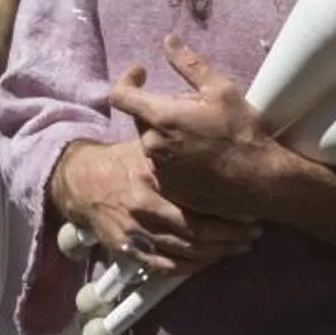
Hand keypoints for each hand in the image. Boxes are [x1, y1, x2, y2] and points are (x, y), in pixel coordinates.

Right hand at [52, 138, 254, 274]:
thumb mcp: (144, 139)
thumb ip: (164, 122)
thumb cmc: (123, 160)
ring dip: (216, 252)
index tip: (251, 210)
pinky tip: (210, 260)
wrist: (81, 183)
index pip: (198, 198)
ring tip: (240, 247)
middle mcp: (144, 206)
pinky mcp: (129, 248)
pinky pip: (165, 264)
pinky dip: (190, 266)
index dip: (227, 209)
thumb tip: (150, 69)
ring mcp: (136, 230)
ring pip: (184, 251)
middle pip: (196, 230)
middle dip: (229, 236)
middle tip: (254, 235)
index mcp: (152, 177)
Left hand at [109, 35, 285, 224]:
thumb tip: (168, 40)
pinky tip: (200, 155)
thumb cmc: (242, 133)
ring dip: (168, 132)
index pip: (120, 95)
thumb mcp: (221, 90)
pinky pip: (162, 164)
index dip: (127, 79)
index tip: (142, 73)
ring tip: (201, 134)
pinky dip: (174, 154)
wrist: (258, 181)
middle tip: (193, 107)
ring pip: (154, 141)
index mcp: (161, 118)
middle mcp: (152, 145)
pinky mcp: (168, 188)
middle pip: (142, 118)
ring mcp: (159, 170)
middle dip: (161, 108)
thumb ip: (190, 64)